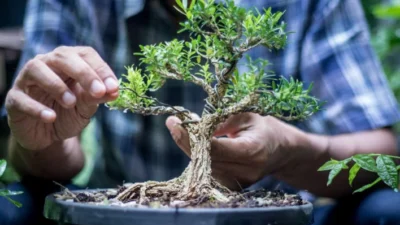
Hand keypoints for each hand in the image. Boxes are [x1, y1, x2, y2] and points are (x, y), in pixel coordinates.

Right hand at [5, 46, 118, 149]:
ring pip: (37, 69)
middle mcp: (47, 64)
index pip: (85, 55)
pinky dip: (36, 107)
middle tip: (98, 91)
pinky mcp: (14, 98)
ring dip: (56, 85)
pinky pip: (21, 98)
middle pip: (62, 57)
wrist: (46, 135)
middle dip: (84, 73)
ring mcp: (27, 79)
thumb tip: (113, 91)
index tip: (113, 87)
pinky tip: (50, 117)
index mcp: (69, 61)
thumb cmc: (68, 113)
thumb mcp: (85, 107)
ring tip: (71, 103)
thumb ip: (96, 98)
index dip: (101, 69)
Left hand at [166, 113, 306, 189]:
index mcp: (252, 151)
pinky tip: (202, 145)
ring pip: (203, 166)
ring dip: (192, 148)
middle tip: (175, 123)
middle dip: (186, 141)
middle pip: (205, 159)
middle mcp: (245, 171)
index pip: (214, 148)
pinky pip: (208, 171)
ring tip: (191, 131)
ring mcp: (238, 182)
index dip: (192, 136)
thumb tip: (193, 125)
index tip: (174, 122)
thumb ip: (220, 121)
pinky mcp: (232, 187)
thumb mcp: (246, 116)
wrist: (283, 152)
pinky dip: (200, 157)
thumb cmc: (265, 129)